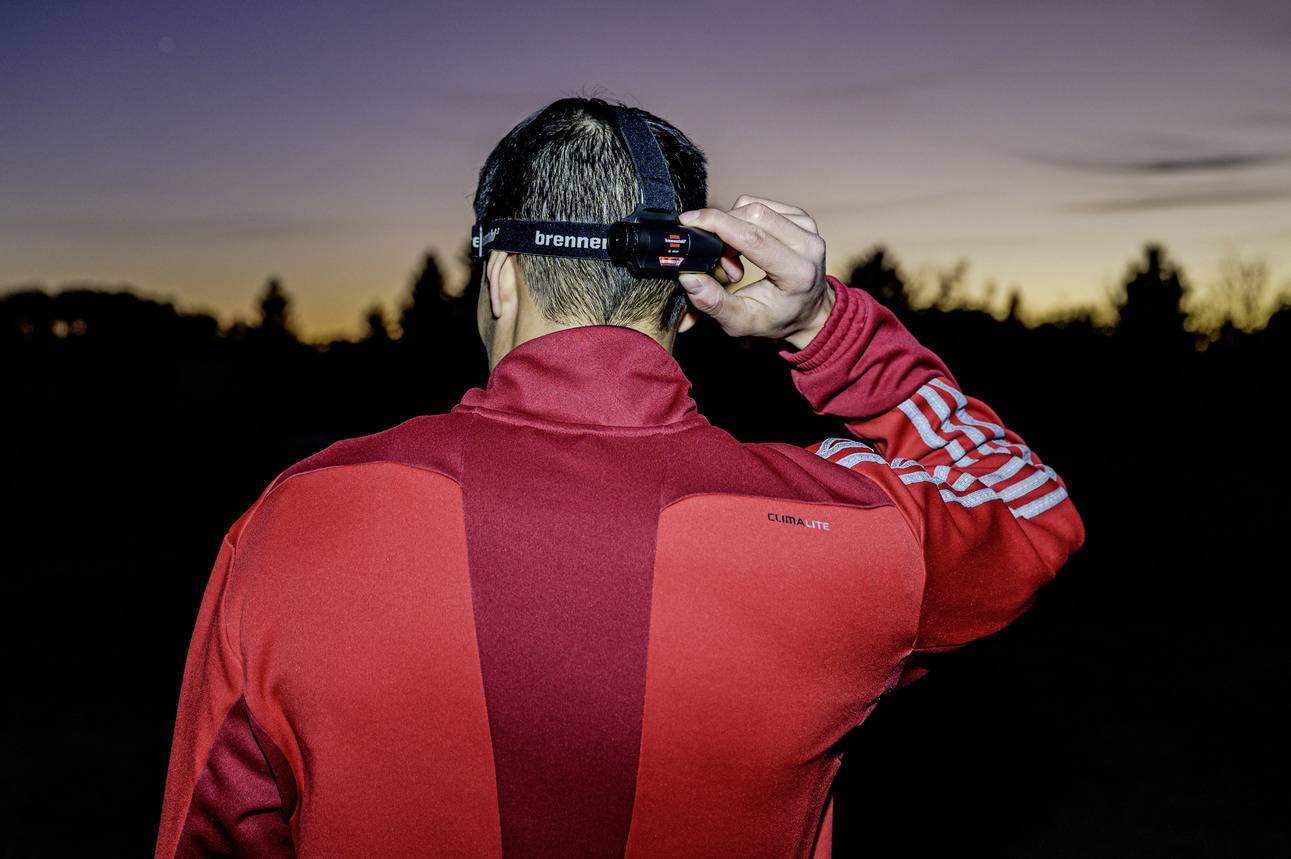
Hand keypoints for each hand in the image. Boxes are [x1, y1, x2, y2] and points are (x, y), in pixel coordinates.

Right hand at [677, 194, 834, 349]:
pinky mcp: (802, 218)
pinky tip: (746, 245)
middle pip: (753, 214)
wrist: (809, 311)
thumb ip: (713, 303)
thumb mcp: (741, 322)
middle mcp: (808, 246)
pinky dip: (744, 221)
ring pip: (755, 207)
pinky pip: (762, 206)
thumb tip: (689, 278)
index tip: (690, 221)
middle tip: (718, 260)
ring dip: (733, 226)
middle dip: (723, 229)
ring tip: (734, 258)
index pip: (754, 237)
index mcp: (798, 273)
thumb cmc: (776, 317)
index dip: (718, 224)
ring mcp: (808, 228)